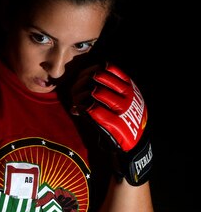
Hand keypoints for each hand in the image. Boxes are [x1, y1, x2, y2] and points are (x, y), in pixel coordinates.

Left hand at [71, 62, 152, 184]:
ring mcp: (123, 108)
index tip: (84, 80)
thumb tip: (84, 79)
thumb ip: (108, 89)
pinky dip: (82, 108)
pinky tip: (78, 111)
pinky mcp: (115, 122)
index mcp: (129, 86)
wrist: (134, 144)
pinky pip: (94, 109)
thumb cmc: (125, 119)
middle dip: (83, 82)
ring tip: (77, 102)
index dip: (92, 71)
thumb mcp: (123, 100)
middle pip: (98, 77)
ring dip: (80, 96)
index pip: (109, 68)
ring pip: (95, 92)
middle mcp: (127, 94)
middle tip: (76, 92)